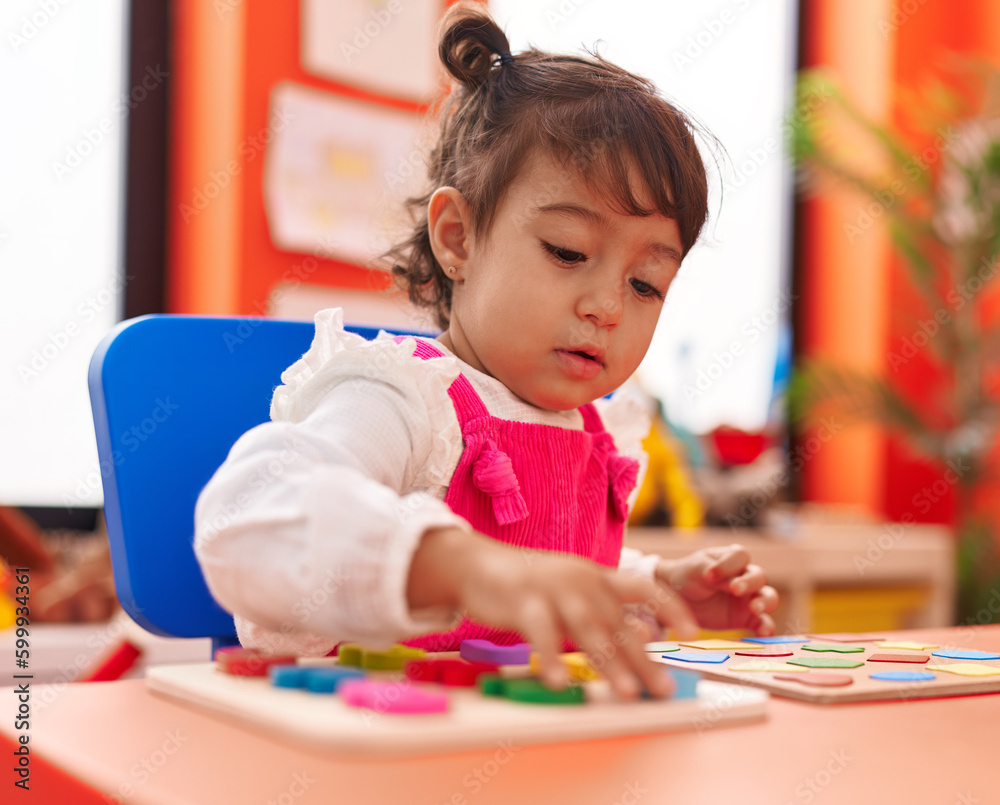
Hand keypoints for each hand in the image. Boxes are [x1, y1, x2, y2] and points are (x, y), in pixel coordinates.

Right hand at [408, 527, 699, 698]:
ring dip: (608, 662)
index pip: (645, 587)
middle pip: (618, 621)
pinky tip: (560, 682)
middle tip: (662, 689)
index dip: (671, 607)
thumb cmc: (530, 587)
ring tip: (625, 692)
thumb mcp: (572, 595)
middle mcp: (581, 580)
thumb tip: (641, 643)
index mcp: (597, 577)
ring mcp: (553, 589)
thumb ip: (602, 615)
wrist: (478, 564)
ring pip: (587, 628)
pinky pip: (540, 632)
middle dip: (643, 658)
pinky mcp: (523, 601)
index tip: (693, 632)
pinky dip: (551, 658)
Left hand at [654, 544, 778, 635]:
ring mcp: (748, 598)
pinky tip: (763, 634)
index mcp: (731, 559)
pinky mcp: (747, 618)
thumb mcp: (695, 571)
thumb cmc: (687, 577)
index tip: (709, 575)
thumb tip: (729, 583)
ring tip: (754, 609)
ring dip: (765, 602)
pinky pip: (763, 623)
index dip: (728, 564)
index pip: (740, 556)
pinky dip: (766, 628)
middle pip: (759, 576)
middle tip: (734, 590)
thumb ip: (712, 573)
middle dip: (749, 582)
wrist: (679, 599)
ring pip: (768, 597)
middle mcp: (745, 577)